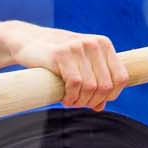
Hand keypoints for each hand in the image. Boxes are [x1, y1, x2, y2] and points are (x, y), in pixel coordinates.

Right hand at [5, 24, 126, 109]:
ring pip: (90, 87)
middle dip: (93, 101)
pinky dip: (71, 97)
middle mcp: (93, 44)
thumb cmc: (55, 56)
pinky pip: (74, 84)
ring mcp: (77, 47)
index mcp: (103, 44)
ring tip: (70, 102)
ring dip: (80, 101)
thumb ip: (93, 81)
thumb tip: (100, 107)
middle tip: (79, 104)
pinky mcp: (60, 54)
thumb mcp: (79, 65)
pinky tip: (64, 99)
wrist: (26, 41)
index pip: (121, 77)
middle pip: (105, 85)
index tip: (96, 101)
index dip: (111, 95)